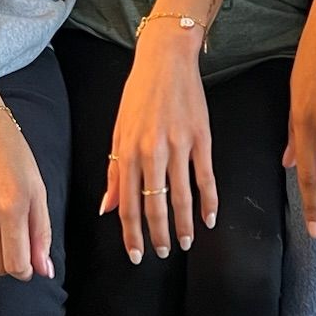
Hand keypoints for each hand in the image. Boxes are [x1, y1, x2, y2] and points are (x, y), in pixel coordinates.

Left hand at [102, 24, 214, 263]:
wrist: (165, 60)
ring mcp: (179, 145)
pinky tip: (209, 218)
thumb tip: (106, 207)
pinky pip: (206, 177)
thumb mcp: (118, 130)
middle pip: (155, 205)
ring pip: (182, 196)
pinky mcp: (201, 138)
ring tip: (186, 242)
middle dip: (159, 235)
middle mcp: (152, 152)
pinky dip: (209, 201)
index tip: (136, 255)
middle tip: (164, 254)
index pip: (128, 204)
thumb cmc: (138, 94)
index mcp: (128, 151)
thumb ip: (114, 171)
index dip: (132, 234)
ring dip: (184, 224)